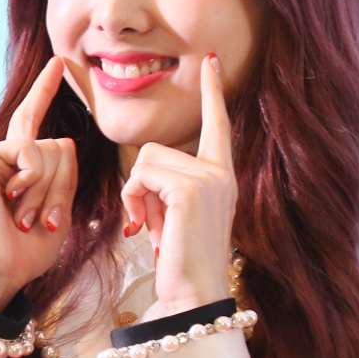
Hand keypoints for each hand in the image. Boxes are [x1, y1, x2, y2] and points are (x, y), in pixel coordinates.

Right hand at [0, 57, 77, 311]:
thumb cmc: (29, 248)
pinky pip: (30, 153)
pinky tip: (13, 201)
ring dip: (49, 191)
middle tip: (43, 219)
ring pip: (51, 151)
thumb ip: (64, 174)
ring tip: (25, 217)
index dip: (47, 90)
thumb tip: (65, 141)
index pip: (36, 121)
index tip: (61, 63)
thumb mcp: (59, 208)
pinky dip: (33, 180)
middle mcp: (5, 156)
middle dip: (63, 187)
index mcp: (23, 166)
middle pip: (62, 146)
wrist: (1, 270)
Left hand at [122, 55, 237, 315]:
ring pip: (146, 161)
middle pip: (158, 149)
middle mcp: (221, 172)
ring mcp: (209, 179)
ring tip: (152, 228)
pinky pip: (142, 176)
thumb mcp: (181, 215)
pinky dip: (135, 202)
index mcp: (223, 175)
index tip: (211, 62)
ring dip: (136, 195)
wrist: (194, 295)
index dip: (212, 92)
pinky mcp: (190, 189)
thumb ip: (173, 186)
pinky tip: (148, 229)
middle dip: (141, 185)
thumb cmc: (183, 262)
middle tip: (151, 223)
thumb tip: (147, 172)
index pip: (218, 124)